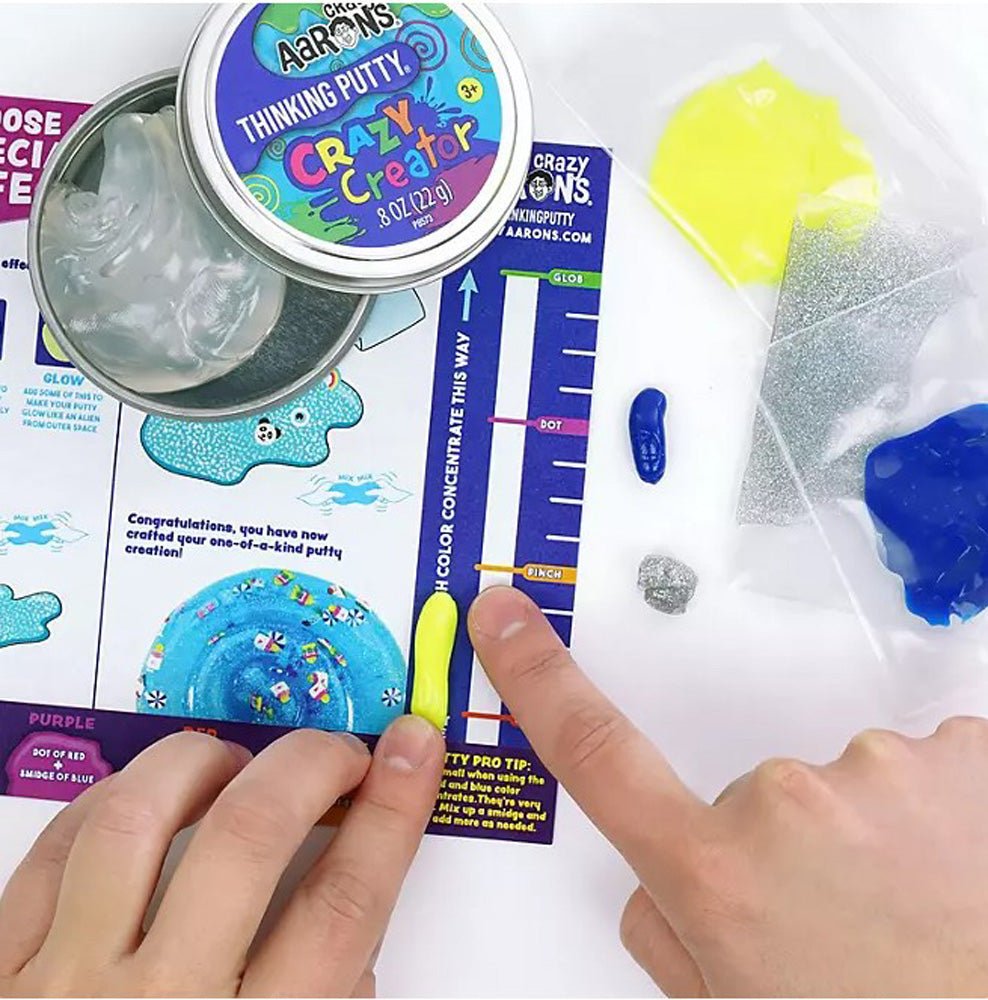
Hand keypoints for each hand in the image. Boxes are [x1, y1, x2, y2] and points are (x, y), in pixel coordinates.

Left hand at [0, 718, 443, 997]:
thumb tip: (351, 897)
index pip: (342, 906)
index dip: (390, 813)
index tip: (410, 753)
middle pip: (247, 839)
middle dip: (311, 764)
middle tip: (336, 752)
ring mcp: (65, 986)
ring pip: (136, 818)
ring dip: (202, 762)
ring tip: (233, 763)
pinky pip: (54, 849)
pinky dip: (110, 797)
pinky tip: (147, 794)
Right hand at [469, 586, 987, 997]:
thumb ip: (673, 932)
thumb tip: (660, 881)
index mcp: (715, 872)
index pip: (593, 751)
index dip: (537, 676)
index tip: (504, 618)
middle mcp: (784, 803)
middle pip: (749, 797)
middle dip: (777, 852)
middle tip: (834, 933)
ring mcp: (875, 771)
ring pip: (836, 789)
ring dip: (861, 841)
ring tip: (910, 919)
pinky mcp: (957, 754)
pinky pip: (918, 772)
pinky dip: (932, 817)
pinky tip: (957, 884)